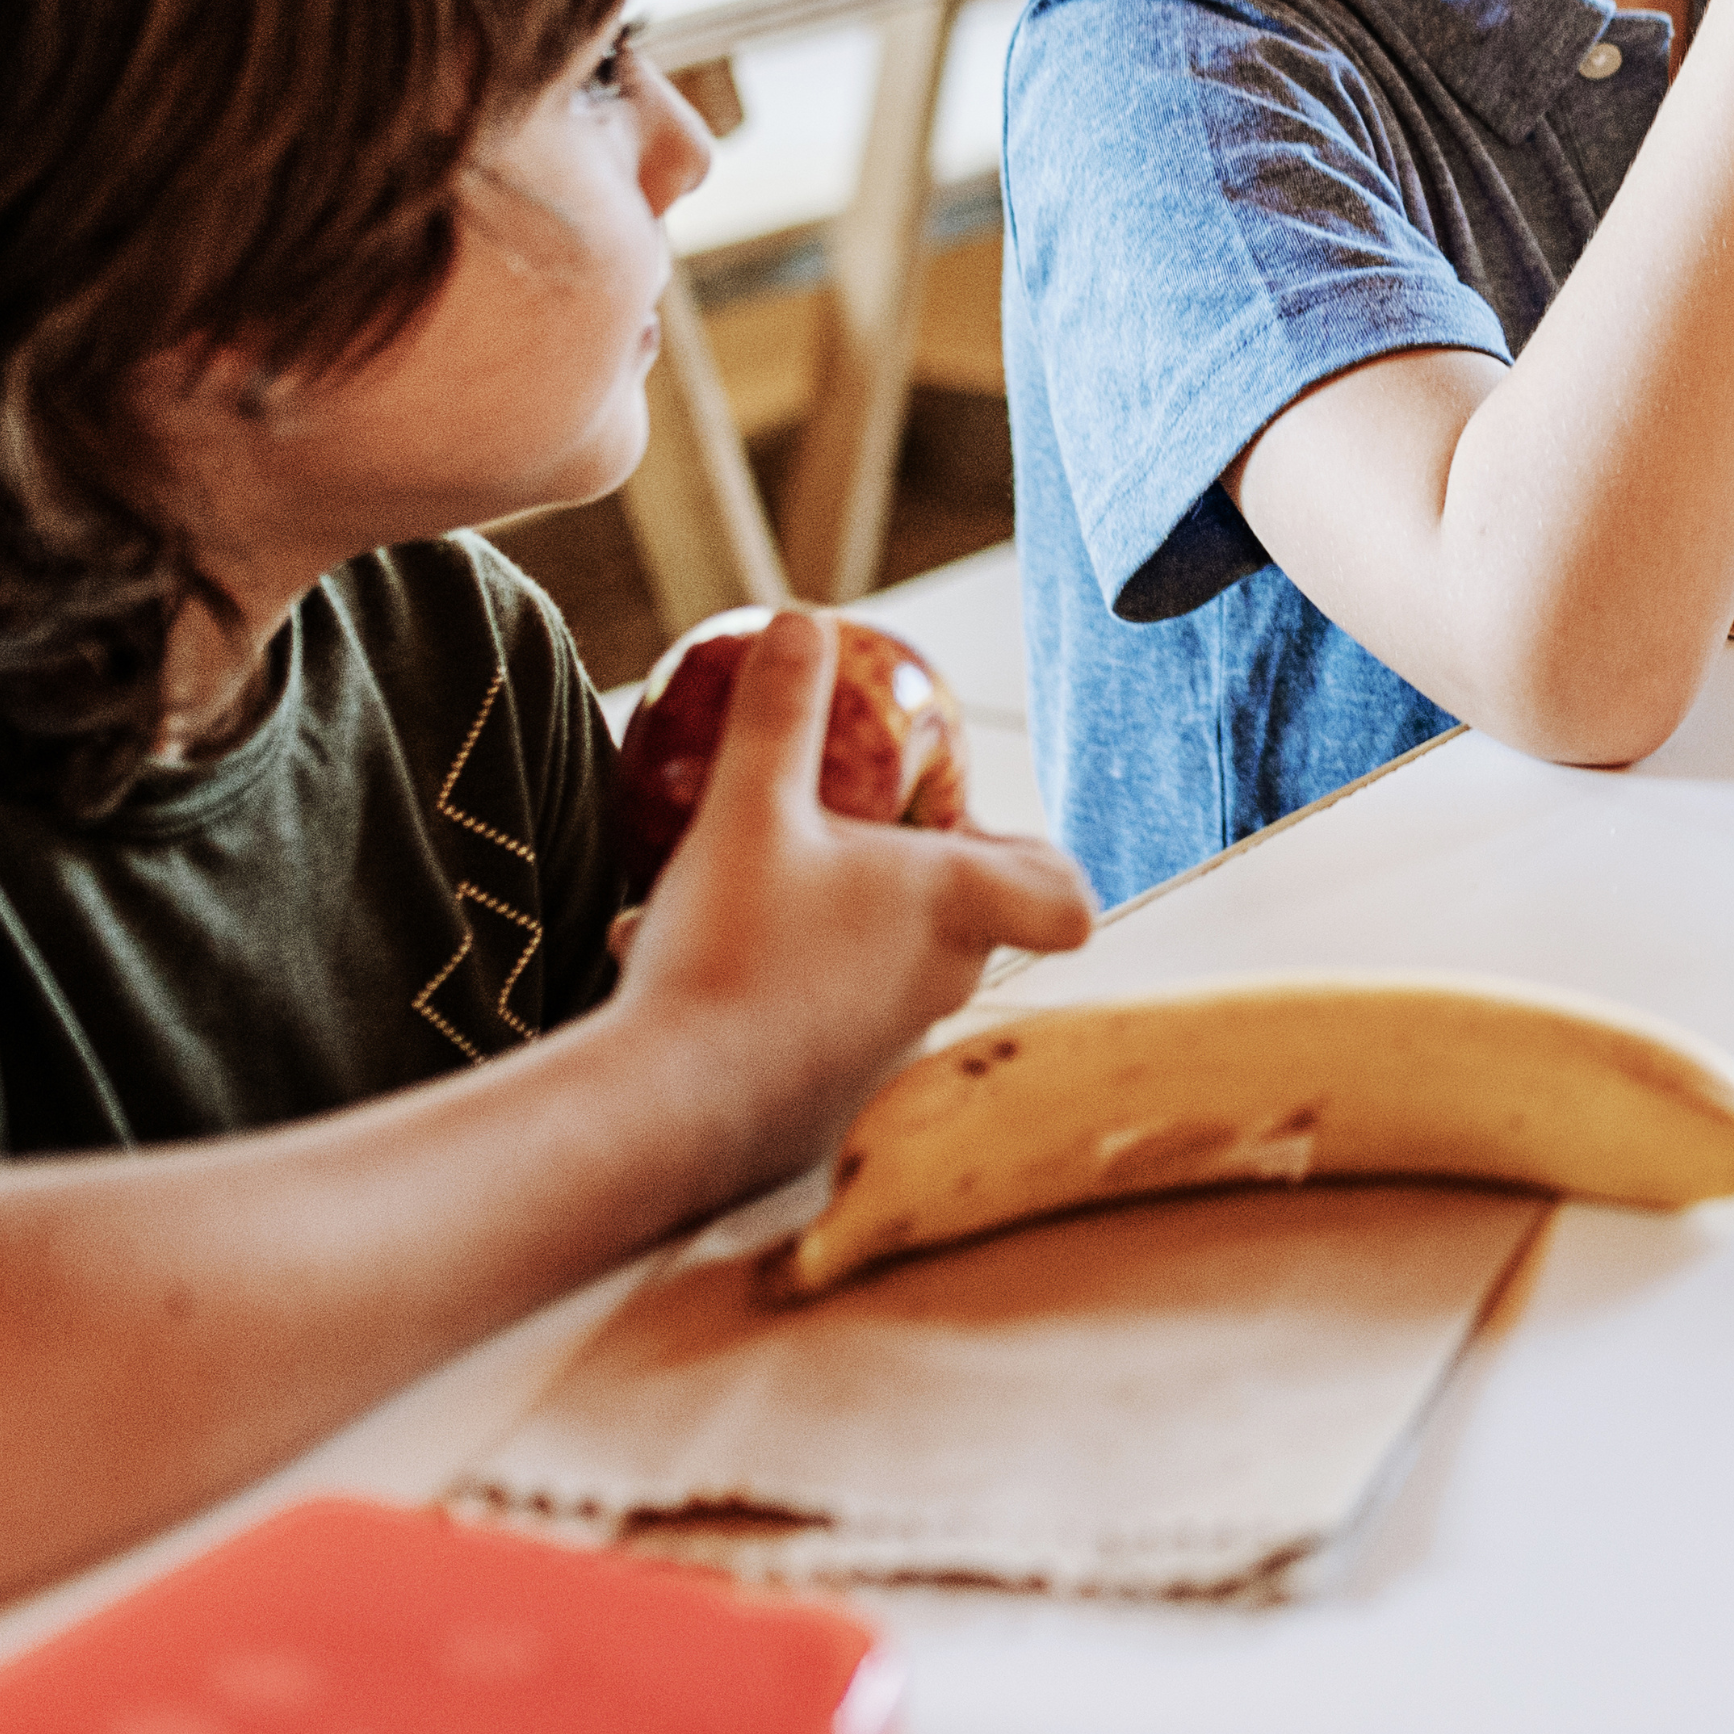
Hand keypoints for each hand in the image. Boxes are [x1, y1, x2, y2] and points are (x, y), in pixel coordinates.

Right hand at [609, 613, 1096, 1199]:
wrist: (665, 1112)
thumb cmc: (730, 950)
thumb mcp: (747, 809)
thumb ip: (779, 715)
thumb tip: (802, 621)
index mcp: (956, 908)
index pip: (1068, 896)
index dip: (1043, 863)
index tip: (963, 834)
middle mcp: (945, 985)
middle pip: (972, 924)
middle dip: (912, 878)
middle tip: (837, 844)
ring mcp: (891, 1051)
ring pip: (886, 973)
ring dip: (831, 934)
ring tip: (739, 902)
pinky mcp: (830, 1105)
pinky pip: (818, 1027)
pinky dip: (774, 994)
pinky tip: (678, 969)